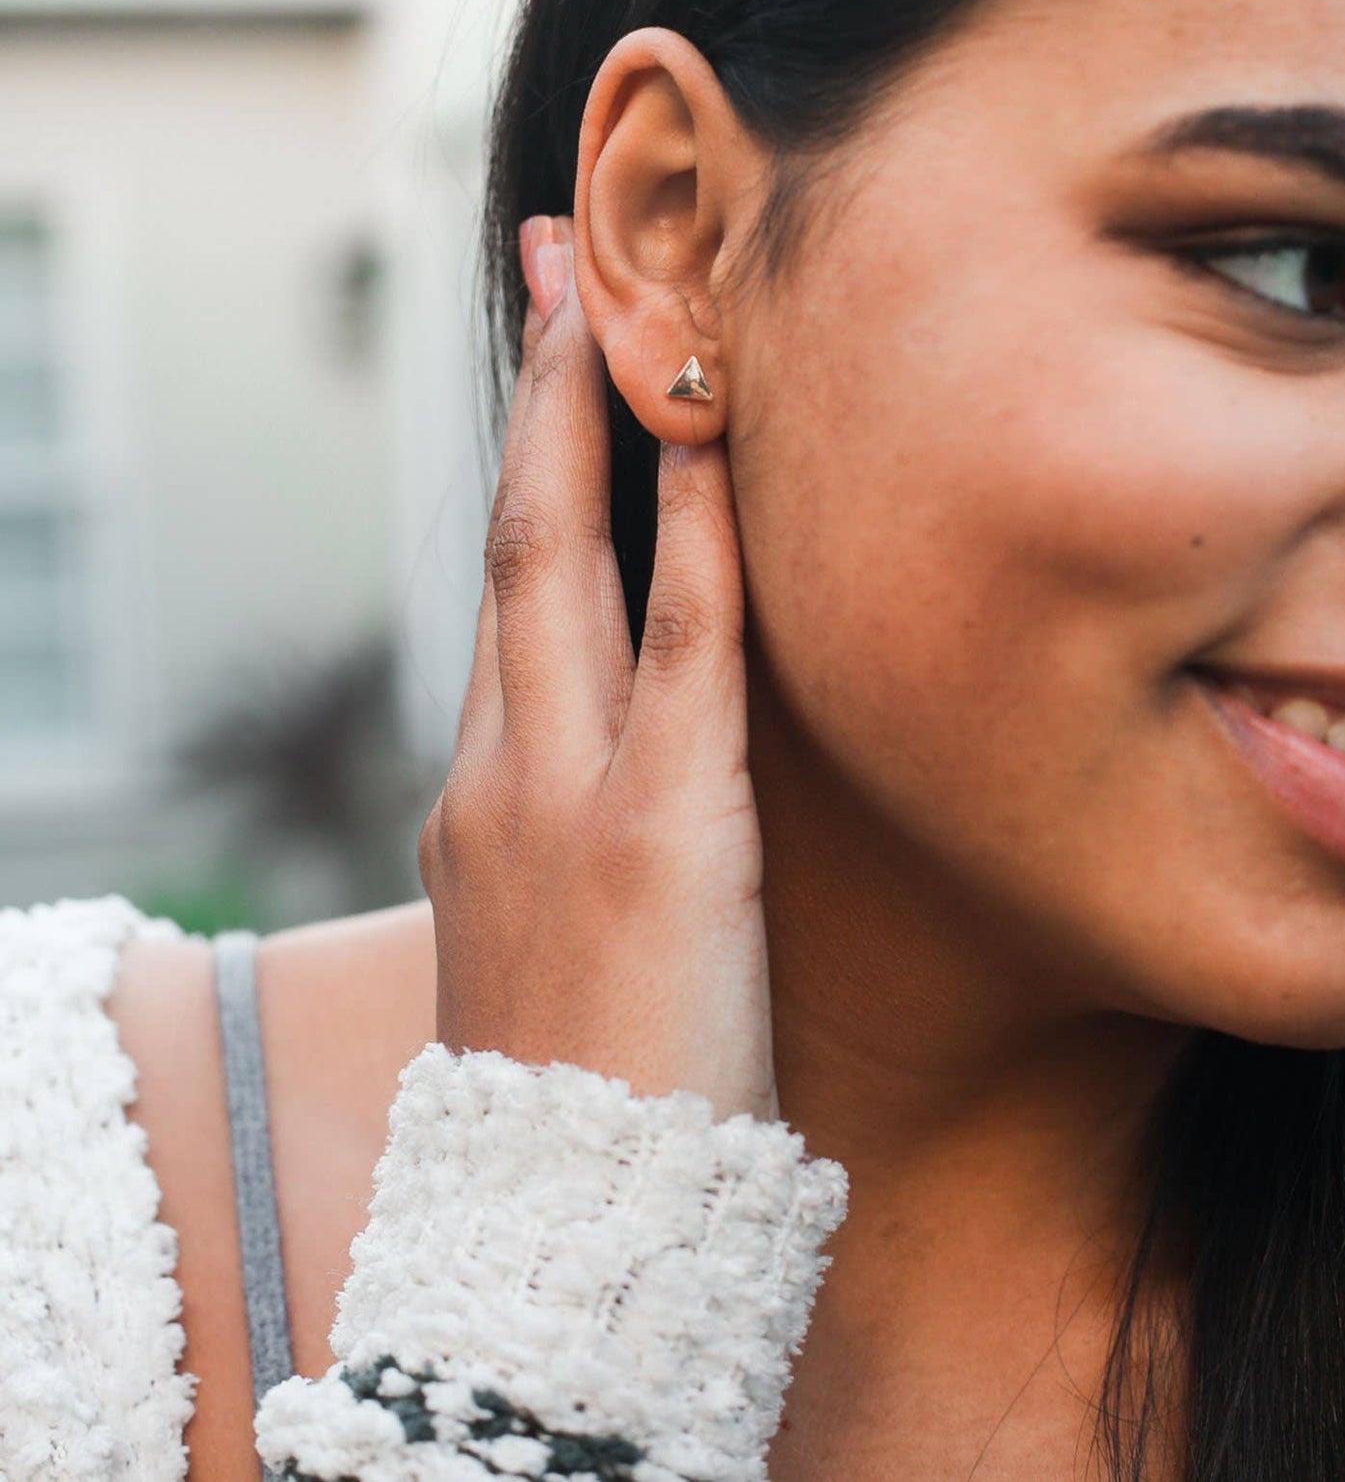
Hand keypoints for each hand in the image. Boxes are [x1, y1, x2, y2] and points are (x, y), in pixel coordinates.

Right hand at [419, 216, 776, 1122]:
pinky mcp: (660, 834)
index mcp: (480, 789)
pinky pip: (681, 653)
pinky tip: (718, 445)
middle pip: (517, 533)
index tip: (552, 354)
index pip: (509, 585)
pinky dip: (697, 541)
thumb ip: (572, 834)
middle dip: (536, 385)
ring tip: (620, 292)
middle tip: (552, 251)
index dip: (529, 459)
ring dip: (599, 416)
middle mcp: (502, 764)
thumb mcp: (554, 938)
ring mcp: (566, 790)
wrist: (563, 1237)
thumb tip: (618, 768)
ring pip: (571, 562)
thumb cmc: (583, 1098)